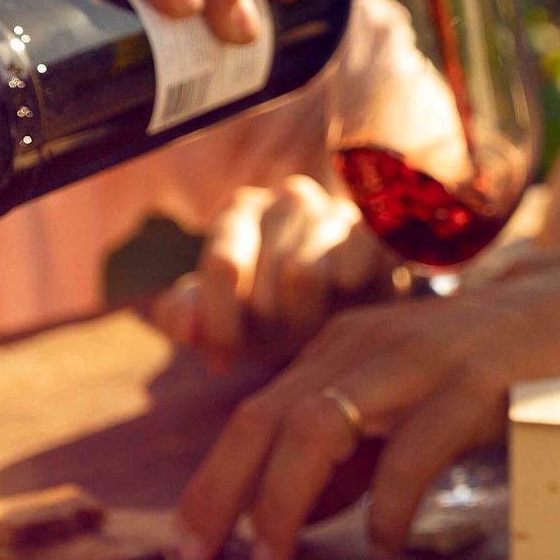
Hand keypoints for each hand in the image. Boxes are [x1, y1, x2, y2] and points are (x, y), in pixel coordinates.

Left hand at [145, 174, 392, 372]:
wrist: (352, 303)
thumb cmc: (274, 310)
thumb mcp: (225, 318)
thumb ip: (188, 318)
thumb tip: (184, 328)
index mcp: (240, 210)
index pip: (222, 265)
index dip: (220, 323)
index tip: (223, 362)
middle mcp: (288, 197)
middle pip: (262, 278)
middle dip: (264, 329)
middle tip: (278, 344)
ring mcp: (335, 210)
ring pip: (303, 276)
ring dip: (302, 322)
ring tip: (308, 333)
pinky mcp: (376, 232)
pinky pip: (348, 274)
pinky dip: (340, 306)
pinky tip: (341, 315)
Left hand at [171, 273, 559, 559]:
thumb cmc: (492, 365)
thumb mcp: (404, 399)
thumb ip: (351, 451)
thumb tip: (291, 515)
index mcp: (341, 348)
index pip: (254, 415)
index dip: (213, 481)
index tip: (189, 545)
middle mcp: (366, 344)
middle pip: (267, 418)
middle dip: (224, 493)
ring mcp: (417, 360)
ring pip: (317, 425)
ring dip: (283, 500)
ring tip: (274, 559)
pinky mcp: (471, 383)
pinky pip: (410, 450)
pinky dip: (387, 504)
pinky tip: (385, 542)